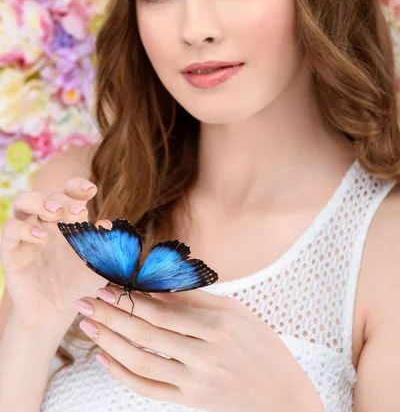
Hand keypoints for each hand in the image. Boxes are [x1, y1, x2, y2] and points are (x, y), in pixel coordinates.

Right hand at [0, 177, 110, 332]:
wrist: (55, 313)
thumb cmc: (78, 285)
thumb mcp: (98, 265)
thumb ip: (106, 246)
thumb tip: (107, 225)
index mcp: (68, 221)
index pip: (69, 192)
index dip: (77, 186)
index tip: (91, 190)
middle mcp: (46, 223)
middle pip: (49, 195)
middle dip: (64, 199)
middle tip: (78, 212)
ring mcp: (27, 235)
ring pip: (22, 201)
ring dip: (39, 201)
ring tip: (54, 213)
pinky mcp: (11, 251)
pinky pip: (10, 229)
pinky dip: (24, 228)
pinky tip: (42, 238)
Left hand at [74, 287, 323, 411]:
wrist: (283, 398)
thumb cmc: (262, 347)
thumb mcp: (237, 313)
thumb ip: (197, 300)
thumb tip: (156, 289)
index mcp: (217, 326)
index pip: (161, 310)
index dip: (130, 298)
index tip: (108, 286)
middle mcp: (204, 355)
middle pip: (145, 333)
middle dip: (110, 315)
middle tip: (85, 301)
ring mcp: (195, 383)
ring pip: (140, 361)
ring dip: (109, 342)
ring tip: (88, 326)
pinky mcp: (190, 403)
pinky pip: (148, 389)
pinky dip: (122, 375)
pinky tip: (104, 359)